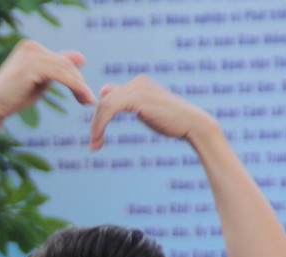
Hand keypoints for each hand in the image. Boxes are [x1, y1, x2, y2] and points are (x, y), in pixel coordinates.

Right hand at [0, 40, 92, 126]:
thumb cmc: (12, 98)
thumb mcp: (39, 81)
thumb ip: (57, 69)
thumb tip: (81, 57)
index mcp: (30, 48)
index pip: (60, 60)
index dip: (75, 76)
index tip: (84, 93)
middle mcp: (30, 47)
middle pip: (65, 63)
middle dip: (79, 81)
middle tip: (89, 100)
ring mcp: (30, 55)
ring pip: (65, 69)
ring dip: (79, 86)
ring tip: (87, 101)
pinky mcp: (31, 67)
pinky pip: (60, 75)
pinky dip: (74, 86)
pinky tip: (82, 96)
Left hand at [89, 75, 215, 149]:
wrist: (192, 124)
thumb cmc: (170, 120)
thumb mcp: (143, 108)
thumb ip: (124, 100)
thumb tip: (103, 89)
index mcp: (139, 82)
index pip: (108, 98)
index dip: (98, 118)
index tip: (96, 139)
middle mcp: (137, 81)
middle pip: (104, 102)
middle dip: (95, 124)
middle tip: (93, 145)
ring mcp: (138, 88)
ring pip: (104, 106)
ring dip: (96, 128)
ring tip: (95, 145)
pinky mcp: (138, 98)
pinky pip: (109, 109)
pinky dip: (100, 126)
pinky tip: (99, 140)